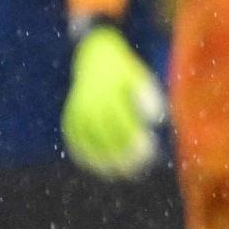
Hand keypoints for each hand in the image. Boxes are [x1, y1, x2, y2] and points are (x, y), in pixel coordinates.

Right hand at [60, 25, 163, 178]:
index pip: (123, 123)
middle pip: (107, 134)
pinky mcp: (71, 115)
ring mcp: (79, 110)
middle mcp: (92, 103)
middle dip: (123, 153)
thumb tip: (157, 118)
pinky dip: (83, 153)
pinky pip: (74, 138)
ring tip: (120, 173)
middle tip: (139, 167)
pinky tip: (97, 166)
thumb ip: (149, 95)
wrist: (95, 56)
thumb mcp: (139, 77)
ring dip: (104, 158)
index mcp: (110, 93)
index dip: (135, 139)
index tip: (149, 151)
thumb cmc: (125, 72)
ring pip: (90, 140)